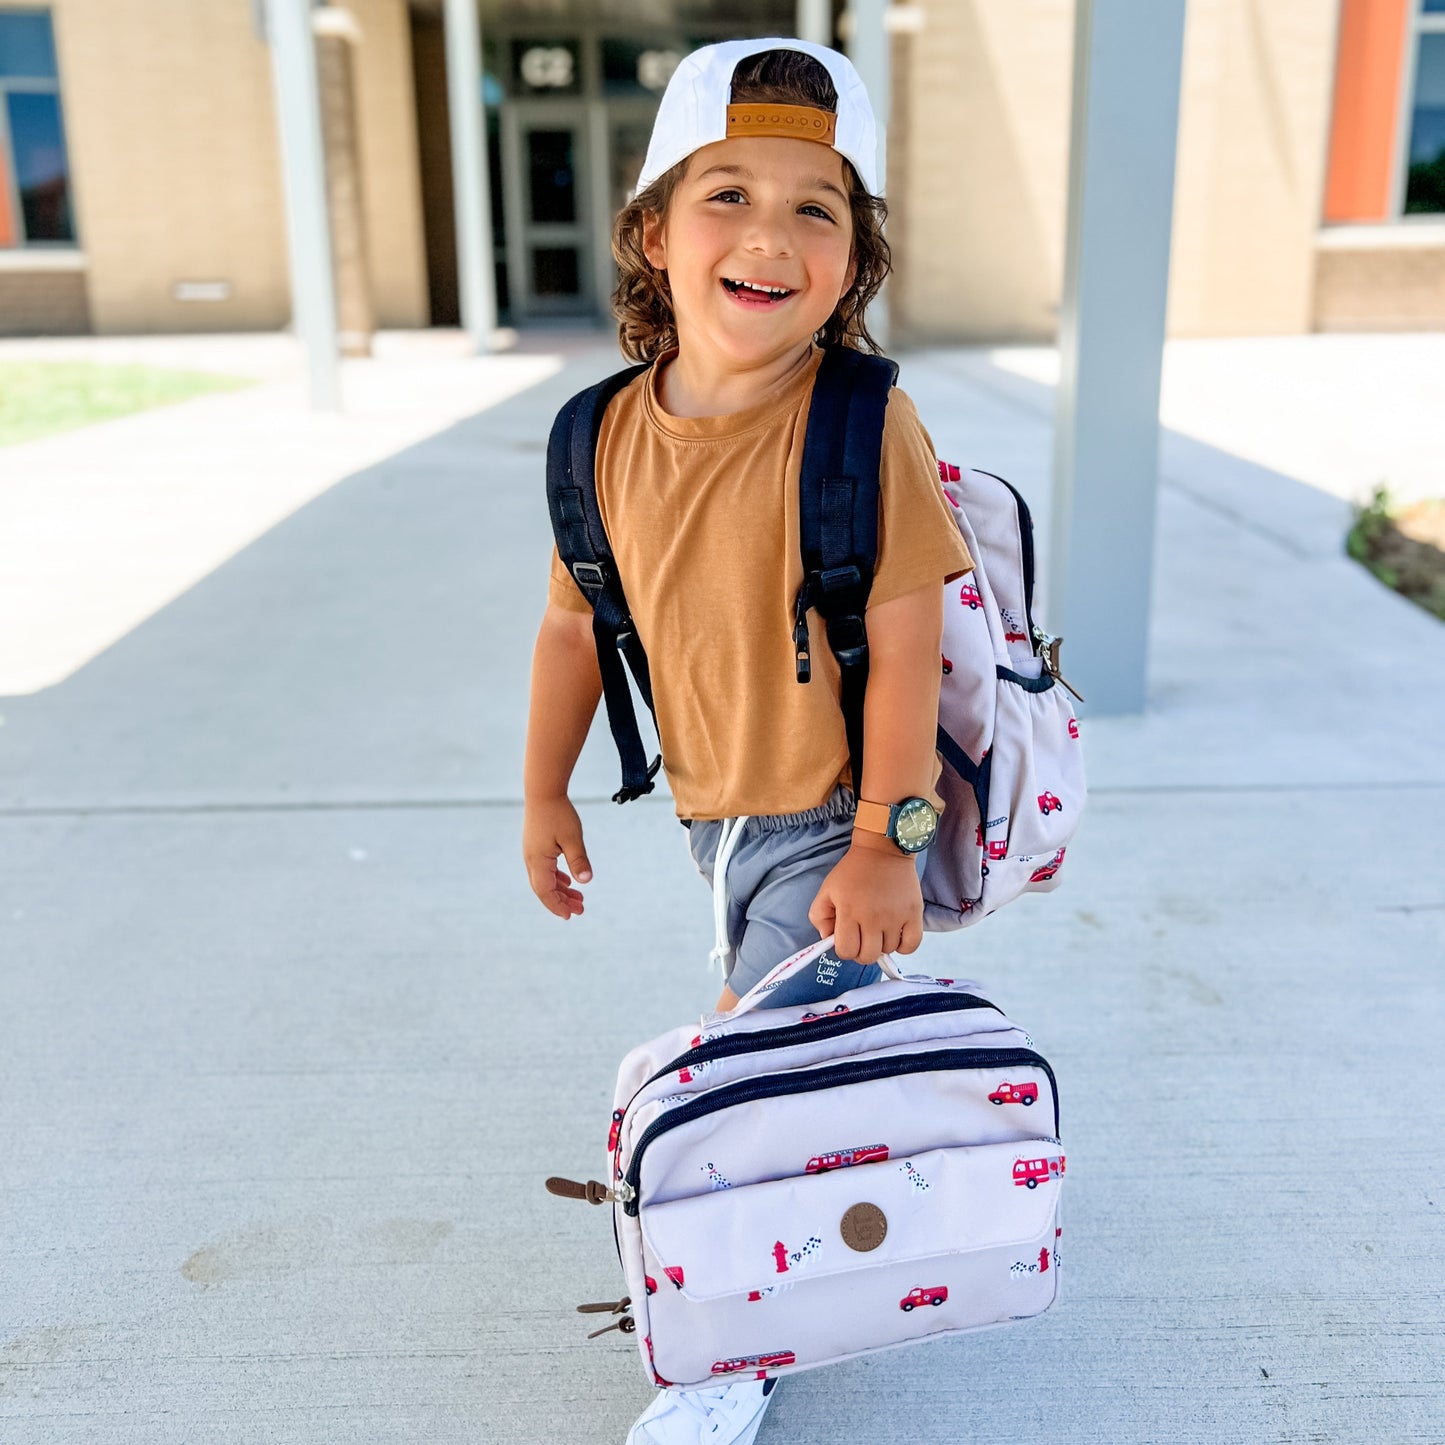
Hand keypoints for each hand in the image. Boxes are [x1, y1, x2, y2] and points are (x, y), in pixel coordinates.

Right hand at [523, 796, 591, 919]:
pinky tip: (568, 882)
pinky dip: (557, 879)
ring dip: (560, 891)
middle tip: (580, 910)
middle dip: (561, 901)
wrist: (543, 791)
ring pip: (545, 879)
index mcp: (538, 861)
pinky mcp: (536, 846)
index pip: (545, 891)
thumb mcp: (573, 838)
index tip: (571, 915)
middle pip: (544, 889)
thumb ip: (578, 860)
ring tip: (578, 899)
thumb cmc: (559, 813)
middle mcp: (531, 860)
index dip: (557, 905)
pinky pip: (545, 869)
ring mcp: (532, 853)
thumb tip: (586, 880)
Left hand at [808, 832, 923, 963]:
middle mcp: (873, 917)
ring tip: (879, 928)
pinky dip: (903, 946)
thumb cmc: (853, 871)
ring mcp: (895, 917)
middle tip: (862, 936)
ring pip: (888, 950)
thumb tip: (828, 939)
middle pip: (867, 956)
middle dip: (861, 950)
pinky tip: (895, 934)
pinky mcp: (914, 914)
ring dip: (881, 944)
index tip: (847, 937)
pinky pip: (911, 945)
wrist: (883, 850)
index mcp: (849, 911)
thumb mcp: (827, 889)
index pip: (846, 951)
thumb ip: (819, 917)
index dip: (845, 948)